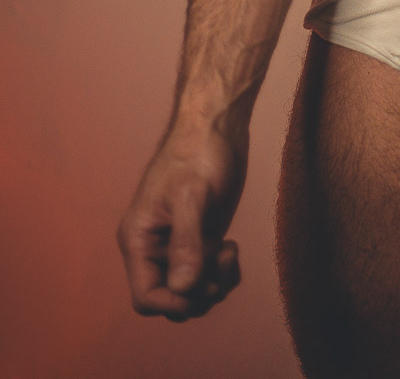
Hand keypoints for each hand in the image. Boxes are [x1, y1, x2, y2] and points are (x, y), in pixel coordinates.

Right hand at [117, 125, 245, 319]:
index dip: (172, 303)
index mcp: (139, 239)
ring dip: (214, 284)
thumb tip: (183, 288)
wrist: (217, 125)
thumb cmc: (198, 151)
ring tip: (230, 253)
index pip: (146, 296)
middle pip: (171, 300)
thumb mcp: (192, 195)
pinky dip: (223, 273)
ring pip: (192, 290)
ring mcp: (179, 244)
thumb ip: (186, 242)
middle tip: (221, 266)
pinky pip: (208, 275)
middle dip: (198, 294)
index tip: (202, 287)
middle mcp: (155, 247)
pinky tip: (232, 247)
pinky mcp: (201, 238)